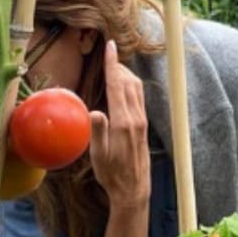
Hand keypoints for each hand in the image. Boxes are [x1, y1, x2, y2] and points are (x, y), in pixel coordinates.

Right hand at [89, 40, 149, 208]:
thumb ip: (97, 131)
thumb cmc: (112, 174)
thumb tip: (94, 111)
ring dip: (125, 75)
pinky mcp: (143, 126)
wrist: (134, 189)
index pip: (117, 86)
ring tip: (114, 67)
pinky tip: (122, 88)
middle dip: (118, 66)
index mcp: (123, 123)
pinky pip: (138, 98)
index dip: (112, 65)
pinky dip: (130, 86)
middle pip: (128, 83)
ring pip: (136, 89)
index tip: (110, 47)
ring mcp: (142, 121)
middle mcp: (136, 119)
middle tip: (108, 54)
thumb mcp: (98, 155)